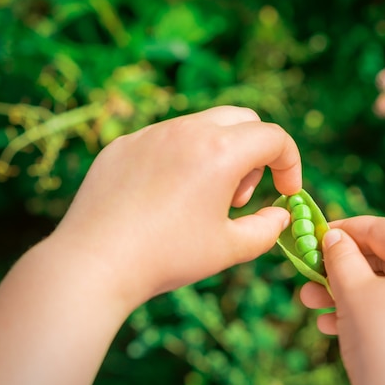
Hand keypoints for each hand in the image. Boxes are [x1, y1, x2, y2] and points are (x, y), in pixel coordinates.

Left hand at [0, 106, 301, 384]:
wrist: (94, 264)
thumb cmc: (167, 257)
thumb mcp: (231, 249)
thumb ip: (268, 228)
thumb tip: (280, 214)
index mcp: (220, 152)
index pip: (274, 137)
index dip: (290, 164)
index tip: (285, 193)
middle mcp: (186, 130)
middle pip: (242, 120)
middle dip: (256, 154)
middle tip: (241, 196)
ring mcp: (150, 133)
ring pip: (202, 127)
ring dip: (219, 156)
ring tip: (202, 201)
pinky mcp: (123, 145)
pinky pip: (166, 139)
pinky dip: (182, 159)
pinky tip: (166, 199)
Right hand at [300, 216, 384, 384]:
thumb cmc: (381, 341)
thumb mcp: (352, 291)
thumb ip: (340, 255)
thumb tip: (334, 236)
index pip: (384, 228)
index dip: (345, 228)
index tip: (315, 234)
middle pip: (383, 259)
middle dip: (340, 268)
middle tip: (307, 273)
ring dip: (345, 293)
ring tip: (310, 302)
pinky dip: (365, 313)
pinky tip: (331, 325)